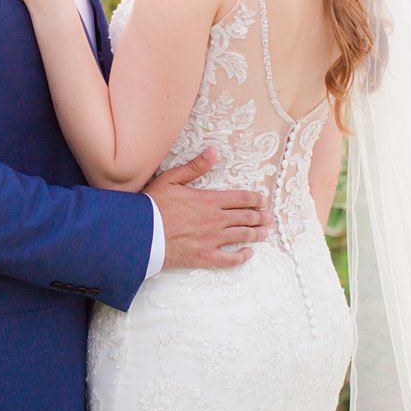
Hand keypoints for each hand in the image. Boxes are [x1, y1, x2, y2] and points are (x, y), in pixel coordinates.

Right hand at [146, 148, 272, 268]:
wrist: (141, 234)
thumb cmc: (153, 206)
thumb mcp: (171, 179)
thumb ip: (195, 167)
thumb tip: (212, 151)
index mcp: (209, 200)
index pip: (240, 199)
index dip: (255, 199)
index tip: (263, 201)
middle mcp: (215, 220)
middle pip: (245, 217)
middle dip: (260, 217)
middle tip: (269, 218)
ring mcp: (212, 240)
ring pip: (242, 236)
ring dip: (256, 234)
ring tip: (265, 233)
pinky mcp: (205, 257)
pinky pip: (230, 259)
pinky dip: (242, 256)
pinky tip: (248, 253)